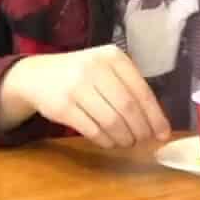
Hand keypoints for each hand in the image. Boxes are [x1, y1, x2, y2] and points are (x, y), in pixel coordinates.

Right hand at [0, 46, 170, 147]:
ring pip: (112, 121)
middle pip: (128, 108)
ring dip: (124, 138)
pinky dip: (106, 141)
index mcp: (113, 57)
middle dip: (140, 130)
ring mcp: (77, 87)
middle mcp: (95, 68)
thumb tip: (157, 124)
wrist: (37, 76)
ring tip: (126, 142)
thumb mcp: (106, 70)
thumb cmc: (81, 75)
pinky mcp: (62, 106)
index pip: (142, 91)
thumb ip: (129, 88)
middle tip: (143, 141)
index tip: (162, 134)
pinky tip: (110, 142)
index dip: (155, 116)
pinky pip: (93, 130)